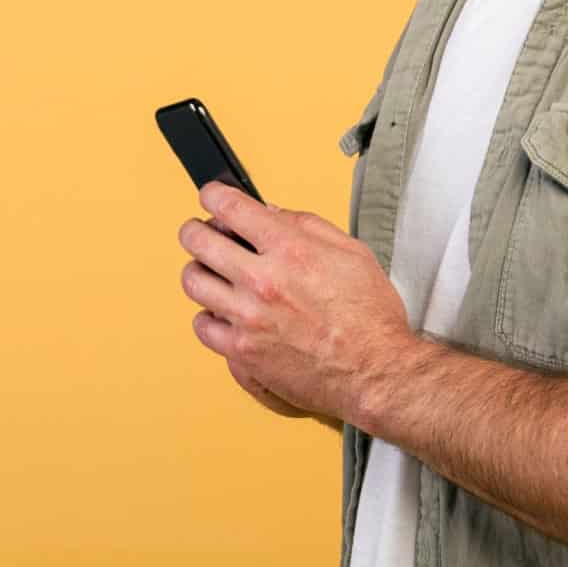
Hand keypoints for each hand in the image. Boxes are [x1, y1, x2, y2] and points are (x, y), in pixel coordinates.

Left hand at [176, 183, 407, 424]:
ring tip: (211, 272)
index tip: (212, 196)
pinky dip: (208, 315)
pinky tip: (223, 311)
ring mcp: (247, 318)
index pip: (230, 208)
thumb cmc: (370, 317)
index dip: (214, 195)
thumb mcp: (353, 253)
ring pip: (193, 282)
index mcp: (290, 250)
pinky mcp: (241, 350)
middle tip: (200, 232)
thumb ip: (308, 227)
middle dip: (196, 230)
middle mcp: (263, 281)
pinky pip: (202, 325)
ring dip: (199, 270)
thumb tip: (272, 214)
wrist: (374, 371)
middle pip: (198, 241)